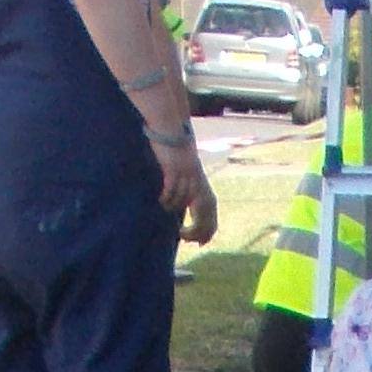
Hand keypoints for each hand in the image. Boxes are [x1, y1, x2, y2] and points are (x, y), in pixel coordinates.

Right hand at [154, 126, 214, 240]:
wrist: (171, 128)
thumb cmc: (175, 152)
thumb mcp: (185, 173)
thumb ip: (187, 189)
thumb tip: (183, 208)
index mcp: (201, 183)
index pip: (210, 211)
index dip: (208, 229)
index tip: (200, 243)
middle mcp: (197, 182)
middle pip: (203, 212)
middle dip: (196, 229)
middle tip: (185, 238)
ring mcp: (186, 176)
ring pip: (183, 202)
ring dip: (174, 211)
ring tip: (166, 212)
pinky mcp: (173, 169)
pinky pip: (170, 190)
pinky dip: (165, 198)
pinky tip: (161, 201)